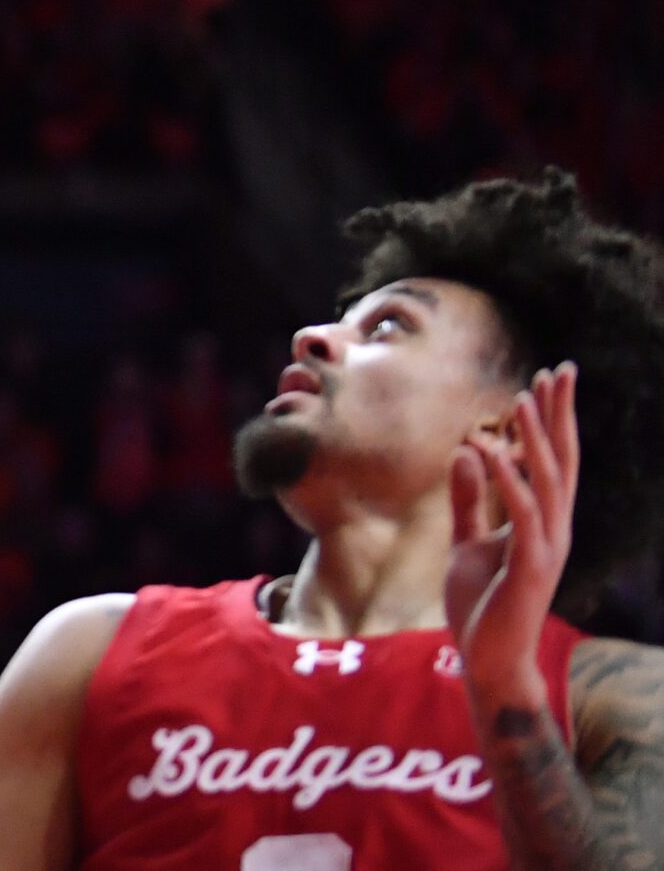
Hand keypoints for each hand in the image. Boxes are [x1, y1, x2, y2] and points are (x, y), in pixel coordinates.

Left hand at [448, 362, 578, 716]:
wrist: (486, 657)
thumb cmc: (481, 603)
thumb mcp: (468, 542)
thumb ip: (468, 500)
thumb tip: (467, 451)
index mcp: (541, 521)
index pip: (551, 461)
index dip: (550, 421)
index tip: (546, 379)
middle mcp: (553, 529)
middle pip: (562, 461)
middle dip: (559, 416)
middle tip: (559, 371)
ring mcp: (546, 547)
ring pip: (548, 482)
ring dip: (535, 438)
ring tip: (523, 397)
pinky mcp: (531, 567)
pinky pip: (522, 515)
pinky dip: (509, 480)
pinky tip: (493, 450)